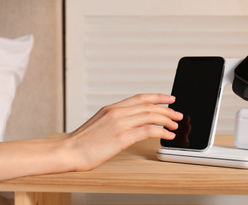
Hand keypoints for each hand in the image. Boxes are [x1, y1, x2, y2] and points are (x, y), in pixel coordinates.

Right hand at [61, 94, 182, 170]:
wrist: (69, 151)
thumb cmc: (82, 141)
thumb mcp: (99, 124)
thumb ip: (114, 120)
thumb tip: (130, 122)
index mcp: (111, 108)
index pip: (140, 97)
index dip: (157, 96)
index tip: (168, 98)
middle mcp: (117, 112)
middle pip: (148, 105)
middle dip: (167, 108)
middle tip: (178, 113)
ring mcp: (119, 123)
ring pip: (150, 115)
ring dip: (167, 119)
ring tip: (175, 125)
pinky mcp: (121, 137)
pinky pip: (147, 130)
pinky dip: (161, 131)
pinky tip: (167, 135)